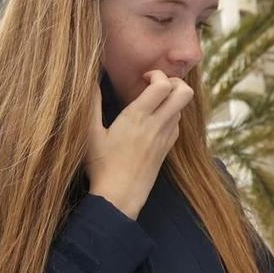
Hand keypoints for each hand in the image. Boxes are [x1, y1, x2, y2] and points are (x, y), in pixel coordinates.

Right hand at [86, 70, 191, 218]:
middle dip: (175, 82)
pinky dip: (170, 116)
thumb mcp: (90, 134)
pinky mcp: (167, 149)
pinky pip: (177, 124)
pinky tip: (153, 122)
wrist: (119, 197)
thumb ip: (91, 105)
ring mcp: (165, 138)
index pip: (163, 85)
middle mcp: (157, 125)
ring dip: (171, 100)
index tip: (143, 78)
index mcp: (137, 117)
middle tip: (157, 86)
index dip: (157, 75)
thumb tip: (89, 81)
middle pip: (184, 93)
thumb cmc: (102, 166)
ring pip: (182, 108)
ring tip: (152, 103)